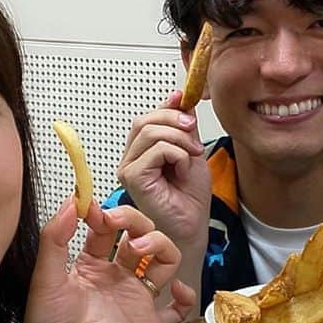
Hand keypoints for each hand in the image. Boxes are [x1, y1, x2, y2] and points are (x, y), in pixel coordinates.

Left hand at [19, 200, 195, 322]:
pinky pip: (178, 309)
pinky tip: (174, 288)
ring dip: (160, 245)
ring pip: (163, 261)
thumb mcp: (44, 280)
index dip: (103, 214)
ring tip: (141, 249)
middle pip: (138, 237)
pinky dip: (184, 295)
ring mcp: (135, 300)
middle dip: (134, 222)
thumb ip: (54, 239)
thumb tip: (69, 203)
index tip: (94, 208)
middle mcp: (115, 280)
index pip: (105, 229)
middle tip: (119, 222)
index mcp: (89, 267)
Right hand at [117, 90, 210, 252]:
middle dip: (175, 121)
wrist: (193, 226)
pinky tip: (182, 170)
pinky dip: (177, 154)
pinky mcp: (132, 177)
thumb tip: (179, 96)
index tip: (186, 102)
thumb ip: (183, 127)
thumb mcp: (191, 151)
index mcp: (142, 152)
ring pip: (149, 131)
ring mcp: (128, 168)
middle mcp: (131, 159)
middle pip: (145, 120)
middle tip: (194, 134)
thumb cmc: (190, 199)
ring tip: (191, 156)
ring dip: (179, 139)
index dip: (168, 107)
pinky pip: (155, 150)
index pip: (149, 118)